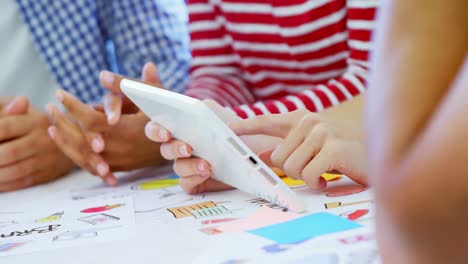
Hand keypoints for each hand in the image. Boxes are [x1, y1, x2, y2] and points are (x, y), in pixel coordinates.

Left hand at [0, 97, 73, 191]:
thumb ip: (7, 108)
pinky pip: (21, 183)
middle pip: (8, 153)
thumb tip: (15, 104)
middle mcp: (43, 140)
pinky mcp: (47, 174)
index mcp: (35, 120)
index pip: (4, 127)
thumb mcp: (23, 110)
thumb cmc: (36, 122)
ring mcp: (46, 159)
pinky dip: (3, 184)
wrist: (74, 138)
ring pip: (14, 171)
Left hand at [47, 63, 164, 185]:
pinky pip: (91, 164)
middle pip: (82, 138)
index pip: (91, 120)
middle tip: (50, 106)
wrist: (184, 144)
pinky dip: (76, 153)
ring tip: (51, 124)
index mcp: (128, 130)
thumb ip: (129, 84)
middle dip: (62, 121)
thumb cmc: (171, 117)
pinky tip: (67, 143)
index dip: (73, 107)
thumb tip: (103, 75)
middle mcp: (122, 148)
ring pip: (83, 154)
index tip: (59, 93)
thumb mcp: (155, 97)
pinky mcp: (120, 167)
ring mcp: (120, 160)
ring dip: (65, 140)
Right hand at [145, 100, 282, 193]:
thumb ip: (202, 109)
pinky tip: (206, 173)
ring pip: (177, 167)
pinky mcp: (196, 182)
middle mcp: (180, 147)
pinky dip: (194, 178)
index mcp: (179, 128)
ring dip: (190, 165)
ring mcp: (187, 166)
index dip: (155, 131)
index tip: (165, 133)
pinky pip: (186, 183)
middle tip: (188, 148)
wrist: (255, 148)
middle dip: (175, 149)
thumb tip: (191, 111)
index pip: (157, 129)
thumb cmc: (232, 128)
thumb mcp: (217, 113)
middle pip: (165, 150)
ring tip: (207, 165)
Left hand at [230, 109, 366, 188]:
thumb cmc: (348, 154)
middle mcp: (310, 120)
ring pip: (292, 168)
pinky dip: (318, 183)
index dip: (247, 125)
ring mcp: (322, 132)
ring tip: (326, 172)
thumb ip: (292, 148)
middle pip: (279, 157)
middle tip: (316, 169)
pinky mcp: (333, 147)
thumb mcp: (317, 148)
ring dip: (308, 177)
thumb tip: (267, 155)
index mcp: (304, 119)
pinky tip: (332, 178)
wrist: (386, 154)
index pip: (269, 121)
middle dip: (294, 171)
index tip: (229, 130)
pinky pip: (308, 175)